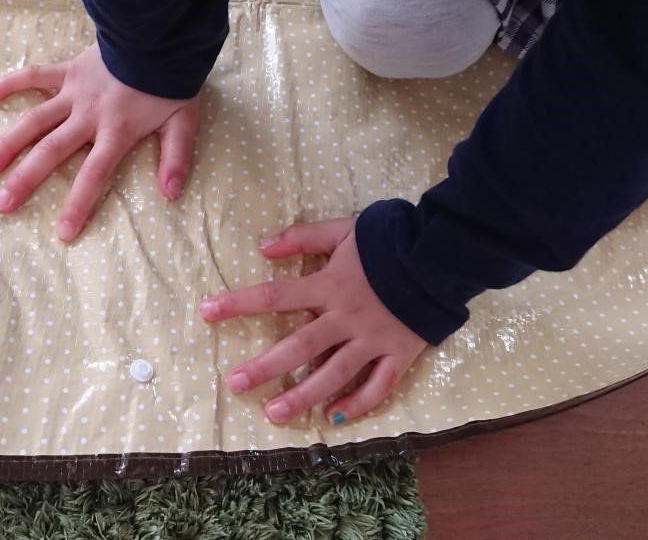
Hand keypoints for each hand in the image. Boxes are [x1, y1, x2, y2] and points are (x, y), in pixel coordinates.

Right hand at [0, 43, 199, 239]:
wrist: (158, 36)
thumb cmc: (169, 81)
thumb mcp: (183, 121)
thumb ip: (176, 157)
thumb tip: (171, 193)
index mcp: (116, 132)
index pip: (94, 175)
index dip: (78, 204)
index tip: (62, 232)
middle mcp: (88, 116)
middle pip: (51, 152)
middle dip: (25, 180)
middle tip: (1, 205)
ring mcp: (73, 92)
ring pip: (34, 120)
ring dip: (8, 143)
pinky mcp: (67, 71)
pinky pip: (34, 75)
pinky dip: (10, 83)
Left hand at [198, 218, 428, 424]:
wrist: (442, 254)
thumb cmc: (389, 240)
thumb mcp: (343, 230)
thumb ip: (303, 238)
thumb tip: (263, 246)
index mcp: (329, 286)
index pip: (275, 295)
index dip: (238, 303)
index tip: (206, 312)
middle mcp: (346, 317)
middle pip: (299, 346)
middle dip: (265, 367)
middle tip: (236, 384)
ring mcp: (373, 340)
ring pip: (333, 374)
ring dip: (302, 395)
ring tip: (274, 414)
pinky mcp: (399, 355)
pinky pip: (377, 386)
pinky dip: (357, 404)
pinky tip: (333, 418)